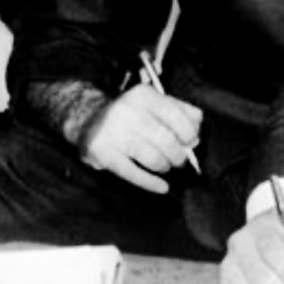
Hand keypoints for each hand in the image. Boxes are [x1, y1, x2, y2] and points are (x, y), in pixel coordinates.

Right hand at [80, 84, 201, 192]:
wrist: (87, 119)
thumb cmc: (130, 112)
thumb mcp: (153, 102)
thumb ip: (180, 112)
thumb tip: (196, 135)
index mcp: (143, 96)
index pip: (176, 115)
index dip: (189, 132)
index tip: (191, 141)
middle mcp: (127, 111)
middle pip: (166, 140)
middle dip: (178, 154)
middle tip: (179, 159)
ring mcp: (114, 134)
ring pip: (153, 158)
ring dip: (165, 166)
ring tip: (166, 165)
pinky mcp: (103, 154)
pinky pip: (133, 174)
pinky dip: (152, 183)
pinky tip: (162, 187)